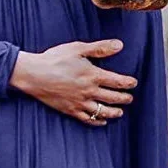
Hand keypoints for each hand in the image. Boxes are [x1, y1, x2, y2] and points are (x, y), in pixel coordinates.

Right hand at [9, 39, 136, 123]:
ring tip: (120, 112)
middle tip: (130, 98)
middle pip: (112, 98)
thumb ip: (100, 48)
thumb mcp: (78, 48)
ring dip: (114, 112)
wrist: (33, 74)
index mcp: (93, 75)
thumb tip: (119, 45)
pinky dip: (97, 121)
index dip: (128, 83)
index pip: (117, 82)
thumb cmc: (54, 59)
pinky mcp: (69, 110)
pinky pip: (87, 119)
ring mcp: (79, 103)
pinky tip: (102, 121)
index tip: (133, 83)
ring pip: (102, 111)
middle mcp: (89, 91)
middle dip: (124, 99)